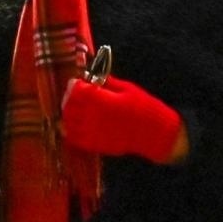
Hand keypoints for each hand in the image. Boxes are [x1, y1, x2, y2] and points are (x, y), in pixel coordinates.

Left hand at [62, 76, 186, 163]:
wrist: (154, 133)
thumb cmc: (145, 108)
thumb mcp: (129, 89)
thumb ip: (108, 83)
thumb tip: (92, 77)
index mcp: (104, 101)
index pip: (78, 91)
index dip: (75, 85)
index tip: (77, 82)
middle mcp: (94, 117)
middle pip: (69, 106)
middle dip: (70, 98)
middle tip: (75, 94)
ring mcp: (92, 132)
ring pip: (67, 122)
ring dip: (68, 113)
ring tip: (74, 108)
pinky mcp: (94, 144)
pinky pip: (73, 137)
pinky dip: (70, 130)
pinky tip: (77, 124)